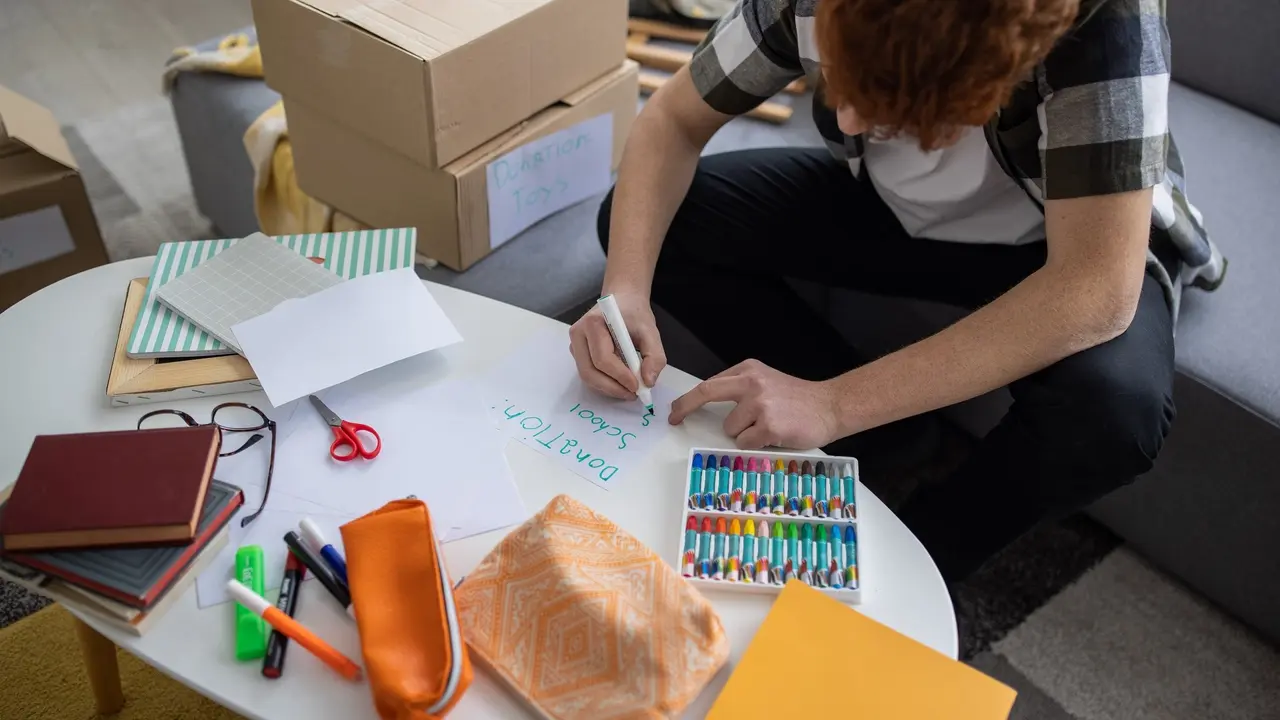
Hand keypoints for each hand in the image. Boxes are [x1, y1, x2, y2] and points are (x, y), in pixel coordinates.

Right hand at [568, 291, 666, 398]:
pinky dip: (605, 384)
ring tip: (629, 390)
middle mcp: (578, 334)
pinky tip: (620, 383)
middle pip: (589, 371)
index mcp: (593, 323)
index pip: (602, 358)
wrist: (622, 303)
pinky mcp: (578, 354)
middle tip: (633, 394)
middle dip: (612, 387)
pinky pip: (589, 374)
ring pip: (587, 376)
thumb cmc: (634, 315)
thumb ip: (654, 356)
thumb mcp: (651, 331)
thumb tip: (648, 382)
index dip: (619, 376)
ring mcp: (575, 345)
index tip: (637, 386)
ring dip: (609, 388)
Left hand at [669, 360, 842, 449]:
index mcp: (748, 370)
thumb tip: (708, 406)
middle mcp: (751, 383)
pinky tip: (774, 436)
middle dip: (685, 407)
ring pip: (730, 428)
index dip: (689, 399)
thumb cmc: (798, 399)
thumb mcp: (767, 382)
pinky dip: (755, 445)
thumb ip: (741, 389)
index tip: (676, 410)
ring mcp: (760, 404)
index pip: (709, 384)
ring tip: (766, 428)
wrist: (831, 406)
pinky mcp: (769, 425)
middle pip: (706, 393)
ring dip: (743, 434)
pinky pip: (745, 443)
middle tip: (675, 419)